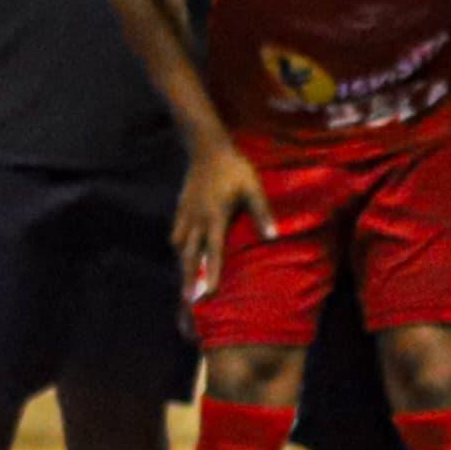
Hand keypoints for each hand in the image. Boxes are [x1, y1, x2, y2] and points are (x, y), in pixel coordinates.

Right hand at [172, 138, 271, 305]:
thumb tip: (274, 237)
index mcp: (215, 216)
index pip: (214, 251)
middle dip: (189, 278)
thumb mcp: (253, 188)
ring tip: (184, 284)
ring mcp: (186, 214)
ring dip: (182, 265)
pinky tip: (182, 255)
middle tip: (188, 301)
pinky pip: (177, 234)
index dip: (212, 272)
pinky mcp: (181, 208)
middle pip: (190, 255)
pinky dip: (179, 248)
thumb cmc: (235, 169)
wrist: (208, 149)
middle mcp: (196, 219)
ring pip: (180, 246)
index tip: (211, 293)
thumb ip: (262, 213)